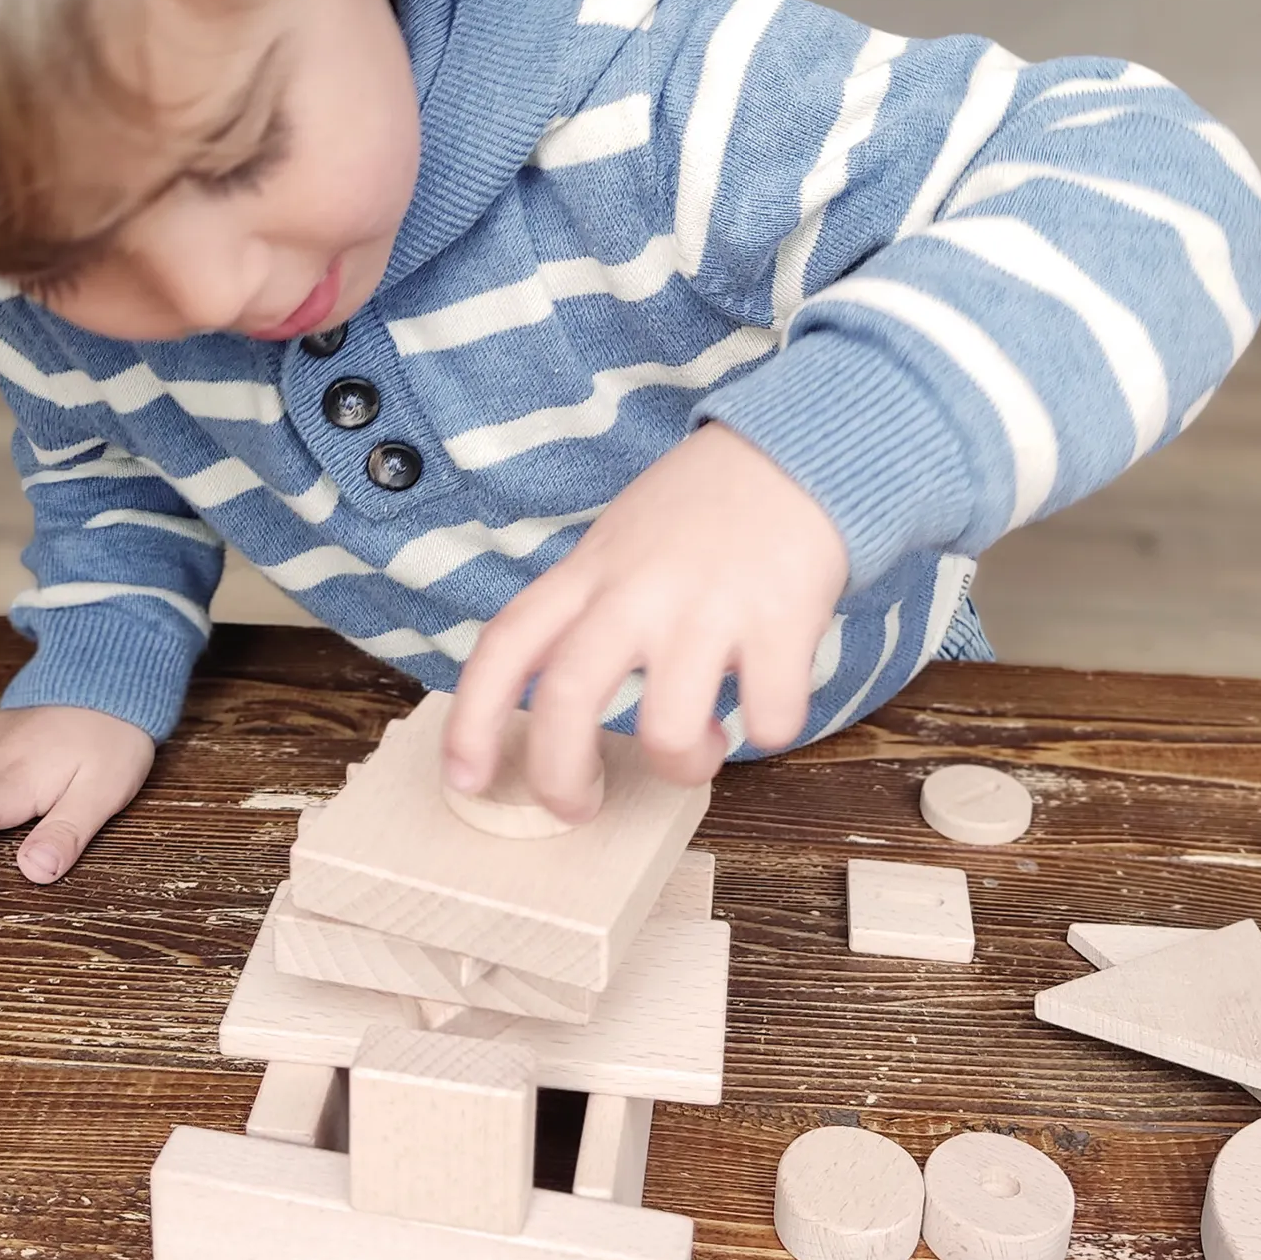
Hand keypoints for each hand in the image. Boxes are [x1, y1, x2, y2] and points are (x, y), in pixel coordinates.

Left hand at [445, 422, 848, 820]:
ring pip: (669, 731)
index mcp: (589, 574)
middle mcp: (637, 592)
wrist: (795, 452)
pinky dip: (770, 729)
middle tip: (578, 808)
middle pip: (570, 700)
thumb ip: (584, 610)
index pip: (507, 645)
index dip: (472, 720)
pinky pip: (768, 718)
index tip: (465, 779)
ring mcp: (709, 606)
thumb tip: (555, 706)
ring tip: (703, 746)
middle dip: (562, 778)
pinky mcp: (781, 619)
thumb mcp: (618, 544)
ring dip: (684, 766)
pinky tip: (768, 697)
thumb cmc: (701, 511)